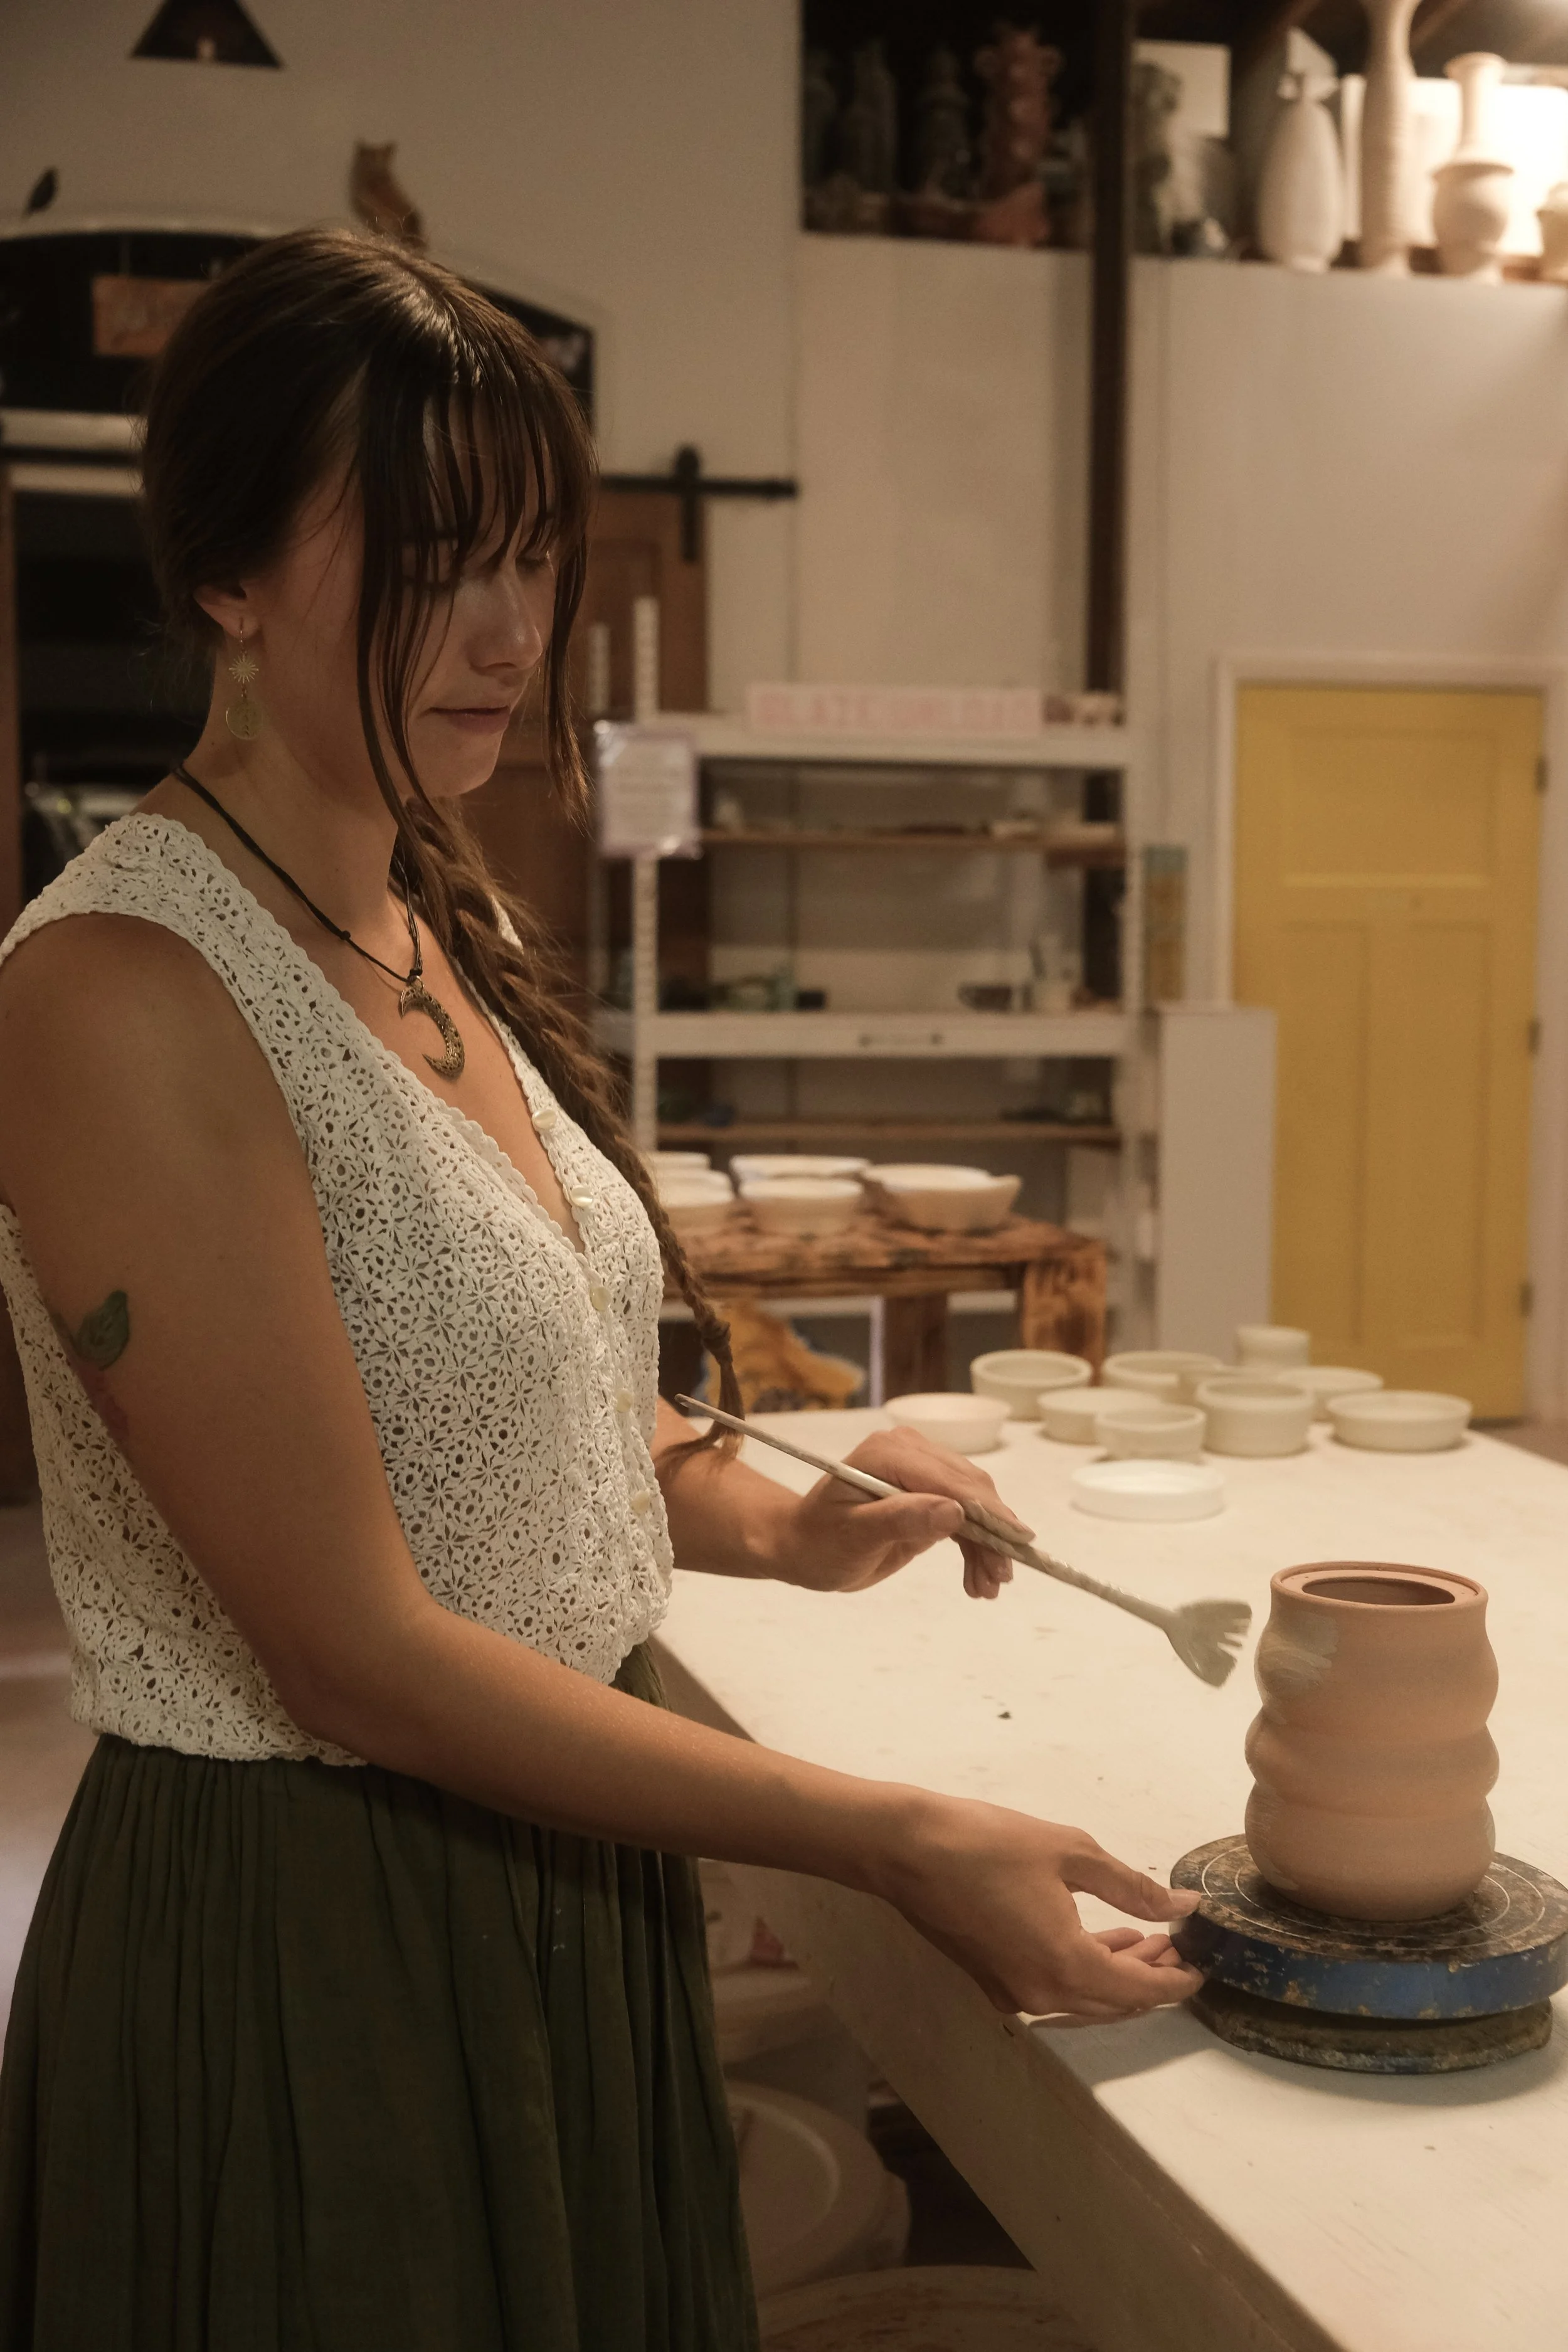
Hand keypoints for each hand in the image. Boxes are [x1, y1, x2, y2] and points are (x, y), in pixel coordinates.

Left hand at [773, 1427, 1033, 1599]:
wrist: (803, 1548)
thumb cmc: (818, 1542)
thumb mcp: (854, 1535)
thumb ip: (901, 1520)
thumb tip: (954, 1511)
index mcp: (888, 1452)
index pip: (949, 1479)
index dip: (987, 1510)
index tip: (1016, 1540)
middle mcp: (910, 1452)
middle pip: (969, 1490)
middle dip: (992, 1535)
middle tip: (1002, 1579)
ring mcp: (921, 1472)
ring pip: (974, 1506)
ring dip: (987, 1547)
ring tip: (988, 1588)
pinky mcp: (928, 1494)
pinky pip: (964, 1519)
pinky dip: (976, 1548)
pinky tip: (978, 1580)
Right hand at [874, 1791, 1204, 2019]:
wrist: (905, 1848)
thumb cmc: (988, 1843)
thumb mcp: (1071, 1853)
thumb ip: (1132, 1888)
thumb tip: (1181, 1907)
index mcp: (1066, 1966)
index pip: (1141, 1990)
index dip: (1176, 1980)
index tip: (1203, 1964)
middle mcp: (1041, 1994)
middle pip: (1114, 2002)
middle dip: (1150, 1977)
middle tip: (1176, 1943)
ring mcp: (1012, 1992)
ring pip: (1083, 1998)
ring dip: (1117, 1972)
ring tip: (1146, 1937)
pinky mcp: (991, 1979)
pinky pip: (1053, 1988)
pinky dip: (1083, 1969)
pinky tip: (1096, 1936)